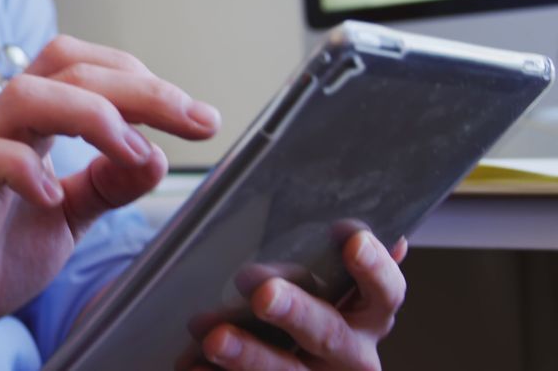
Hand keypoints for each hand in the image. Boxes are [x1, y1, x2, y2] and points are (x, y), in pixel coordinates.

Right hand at [0, 35, 219, 365]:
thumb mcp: (67, 217)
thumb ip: (106, 185)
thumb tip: (156, 155)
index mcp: (31, 126)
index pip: (86, 69)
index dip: (144, 81)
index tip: (199, 117)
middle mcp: (2, 126)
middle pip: (67, 67)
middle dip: (140, 88)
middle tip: (195, 120)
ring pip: (25, 94)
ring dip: (91, 114)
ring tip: (132, 150)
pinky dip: (24, 169)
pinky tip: (54, 197)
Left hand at [189, 232, 407, 370]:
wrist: (283, 352)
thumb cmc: (299, 305)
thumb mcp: (316, 279)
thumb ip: (325, 256)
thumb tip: (351, 223)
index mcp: (369, 316)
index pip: (385, 292)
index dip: (374, 267)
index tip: (352, 239)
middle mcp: (352, 353)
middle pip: (329, 333)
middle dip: (295, 311)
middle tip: (262, 293)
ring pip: (287, 370)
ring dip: (249, 353)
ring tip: (215, 338)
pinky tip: (193, 365)